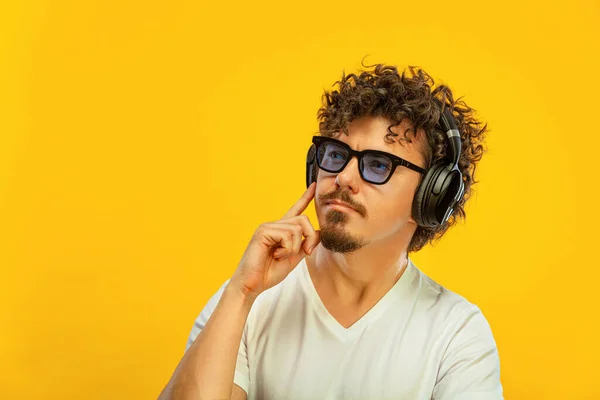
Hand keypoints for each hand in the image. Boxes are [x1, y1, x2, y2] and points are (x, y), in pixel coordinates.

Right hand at [230, 182, 319, 299]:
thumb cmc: (268, 273)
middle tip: (306, 252)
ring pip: (297, 229)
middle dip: (310, 238)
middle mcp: (274, 225)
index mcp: (281, 230)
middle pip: (303, 219)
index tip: (314, 186)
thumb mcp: (293, 258)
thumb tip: (318, 233)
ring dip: (294, 248)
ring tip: (281, 256)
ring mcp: (268, 227)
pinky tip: (275, 255)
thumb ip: (304, 246)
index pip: (295, 210)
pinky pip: (287, 235)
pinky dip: (287, 249)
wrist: (252, 285)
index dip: (305, 197)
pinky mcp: (263, 232)